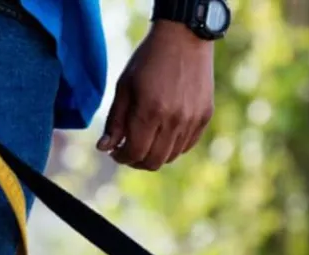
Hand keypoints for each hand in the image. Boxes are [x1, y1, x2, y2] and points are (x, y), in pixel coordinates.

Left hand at [97, 21, 214, 170]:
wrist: (184, 38)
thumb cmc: (148, 59)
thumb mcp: (124, 86)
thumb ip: (115, 120)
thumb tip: (104, 148)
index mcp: (150, 111)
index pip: (134, 152)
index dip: (121, 157)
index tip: (115, 152)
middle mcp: (173, 120)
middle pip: (153, 162)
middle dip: (136, 161)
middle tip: (128, 151)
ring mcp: (192, 120)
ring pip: (170, 156)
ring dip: (154, 154)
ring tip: (145, 140)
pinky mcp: (204, 117)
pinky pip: (186, 145)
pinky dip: (172, 146)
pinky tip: (162, 133)